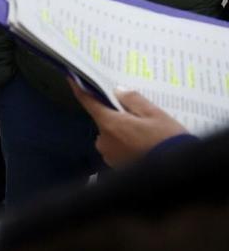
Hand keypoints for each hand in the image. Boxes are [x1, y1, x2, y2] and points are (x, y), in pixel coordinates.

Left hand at [70, 79, 187, 166]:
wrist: (177, 172)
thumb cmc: (167, 140)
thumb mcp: (155, 114)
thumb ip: (133, 100)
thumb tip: (117, 91)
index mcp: (109, 124)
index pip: (89, 102)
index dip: (80, 89)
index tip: (72, 78)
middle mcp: (104, 141)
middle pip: (104, 120)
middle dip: (117, 116)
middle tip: (139, 115)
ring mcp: (109, 156)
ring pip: (112, 136)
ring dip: (123, 132)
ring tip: (146, 133)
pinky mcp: (117, 166)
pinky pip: (118, 149)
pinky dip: (127, 145)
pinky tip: (144, 145)